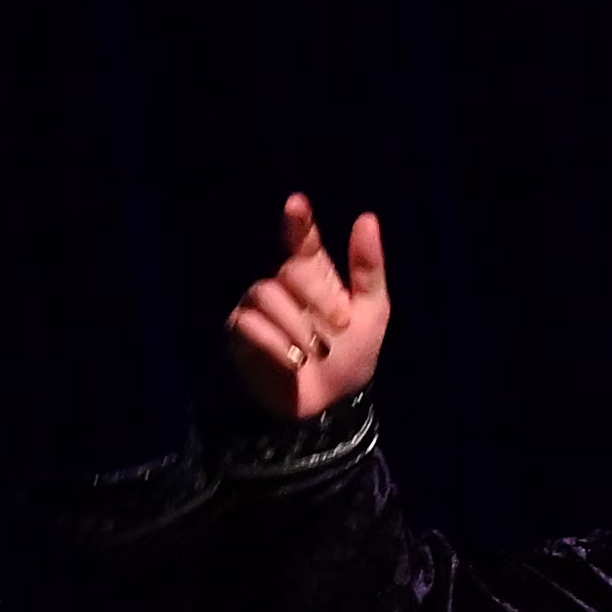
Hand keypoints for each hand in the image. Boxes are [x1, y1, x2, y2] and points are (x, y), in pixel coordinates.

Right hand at [224, 195, 390, 419]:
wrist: (328, 409)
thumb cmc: (350, 359)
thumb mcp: (372, 314)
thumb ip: (368, 269)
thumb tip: (367, 217)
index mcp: (314, 275)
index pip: (301, 239)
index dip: (298, 221)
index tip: (297, 203)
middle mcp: (282, 285)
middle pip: (290, 271)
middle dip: (319, 297)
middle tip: (341, 325)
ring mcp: (257, 309)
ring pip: (268, 296)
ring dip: (299, 326)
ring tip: (316, 353)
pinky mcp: (239, 335)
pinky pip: (250, 325)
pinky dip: (277, 344)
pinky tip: (294, 362)